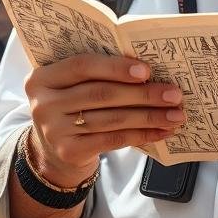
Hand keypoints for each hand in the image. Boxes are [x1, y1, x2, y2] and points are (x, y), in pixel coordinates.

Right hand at [24, 54, 184, 186]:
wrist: (53, 150)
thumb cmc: (72, 105)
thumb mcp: (72, 85)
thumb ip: (97, 72)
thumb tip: (147, 70)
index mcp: (43, 78)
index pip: (82, 66)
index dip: (116, 67)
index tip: (147, 71)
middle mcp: (43, 104)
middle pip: (102, 94)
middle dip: (143, 94)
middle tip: (173, 94)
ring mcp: (55, 131)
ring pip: (112, 118)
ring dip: (149, 116)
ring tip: (175, 115)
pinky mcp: (70, 152)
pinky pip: (113, 139)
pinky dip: (141, 134)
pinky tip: (161, 131)